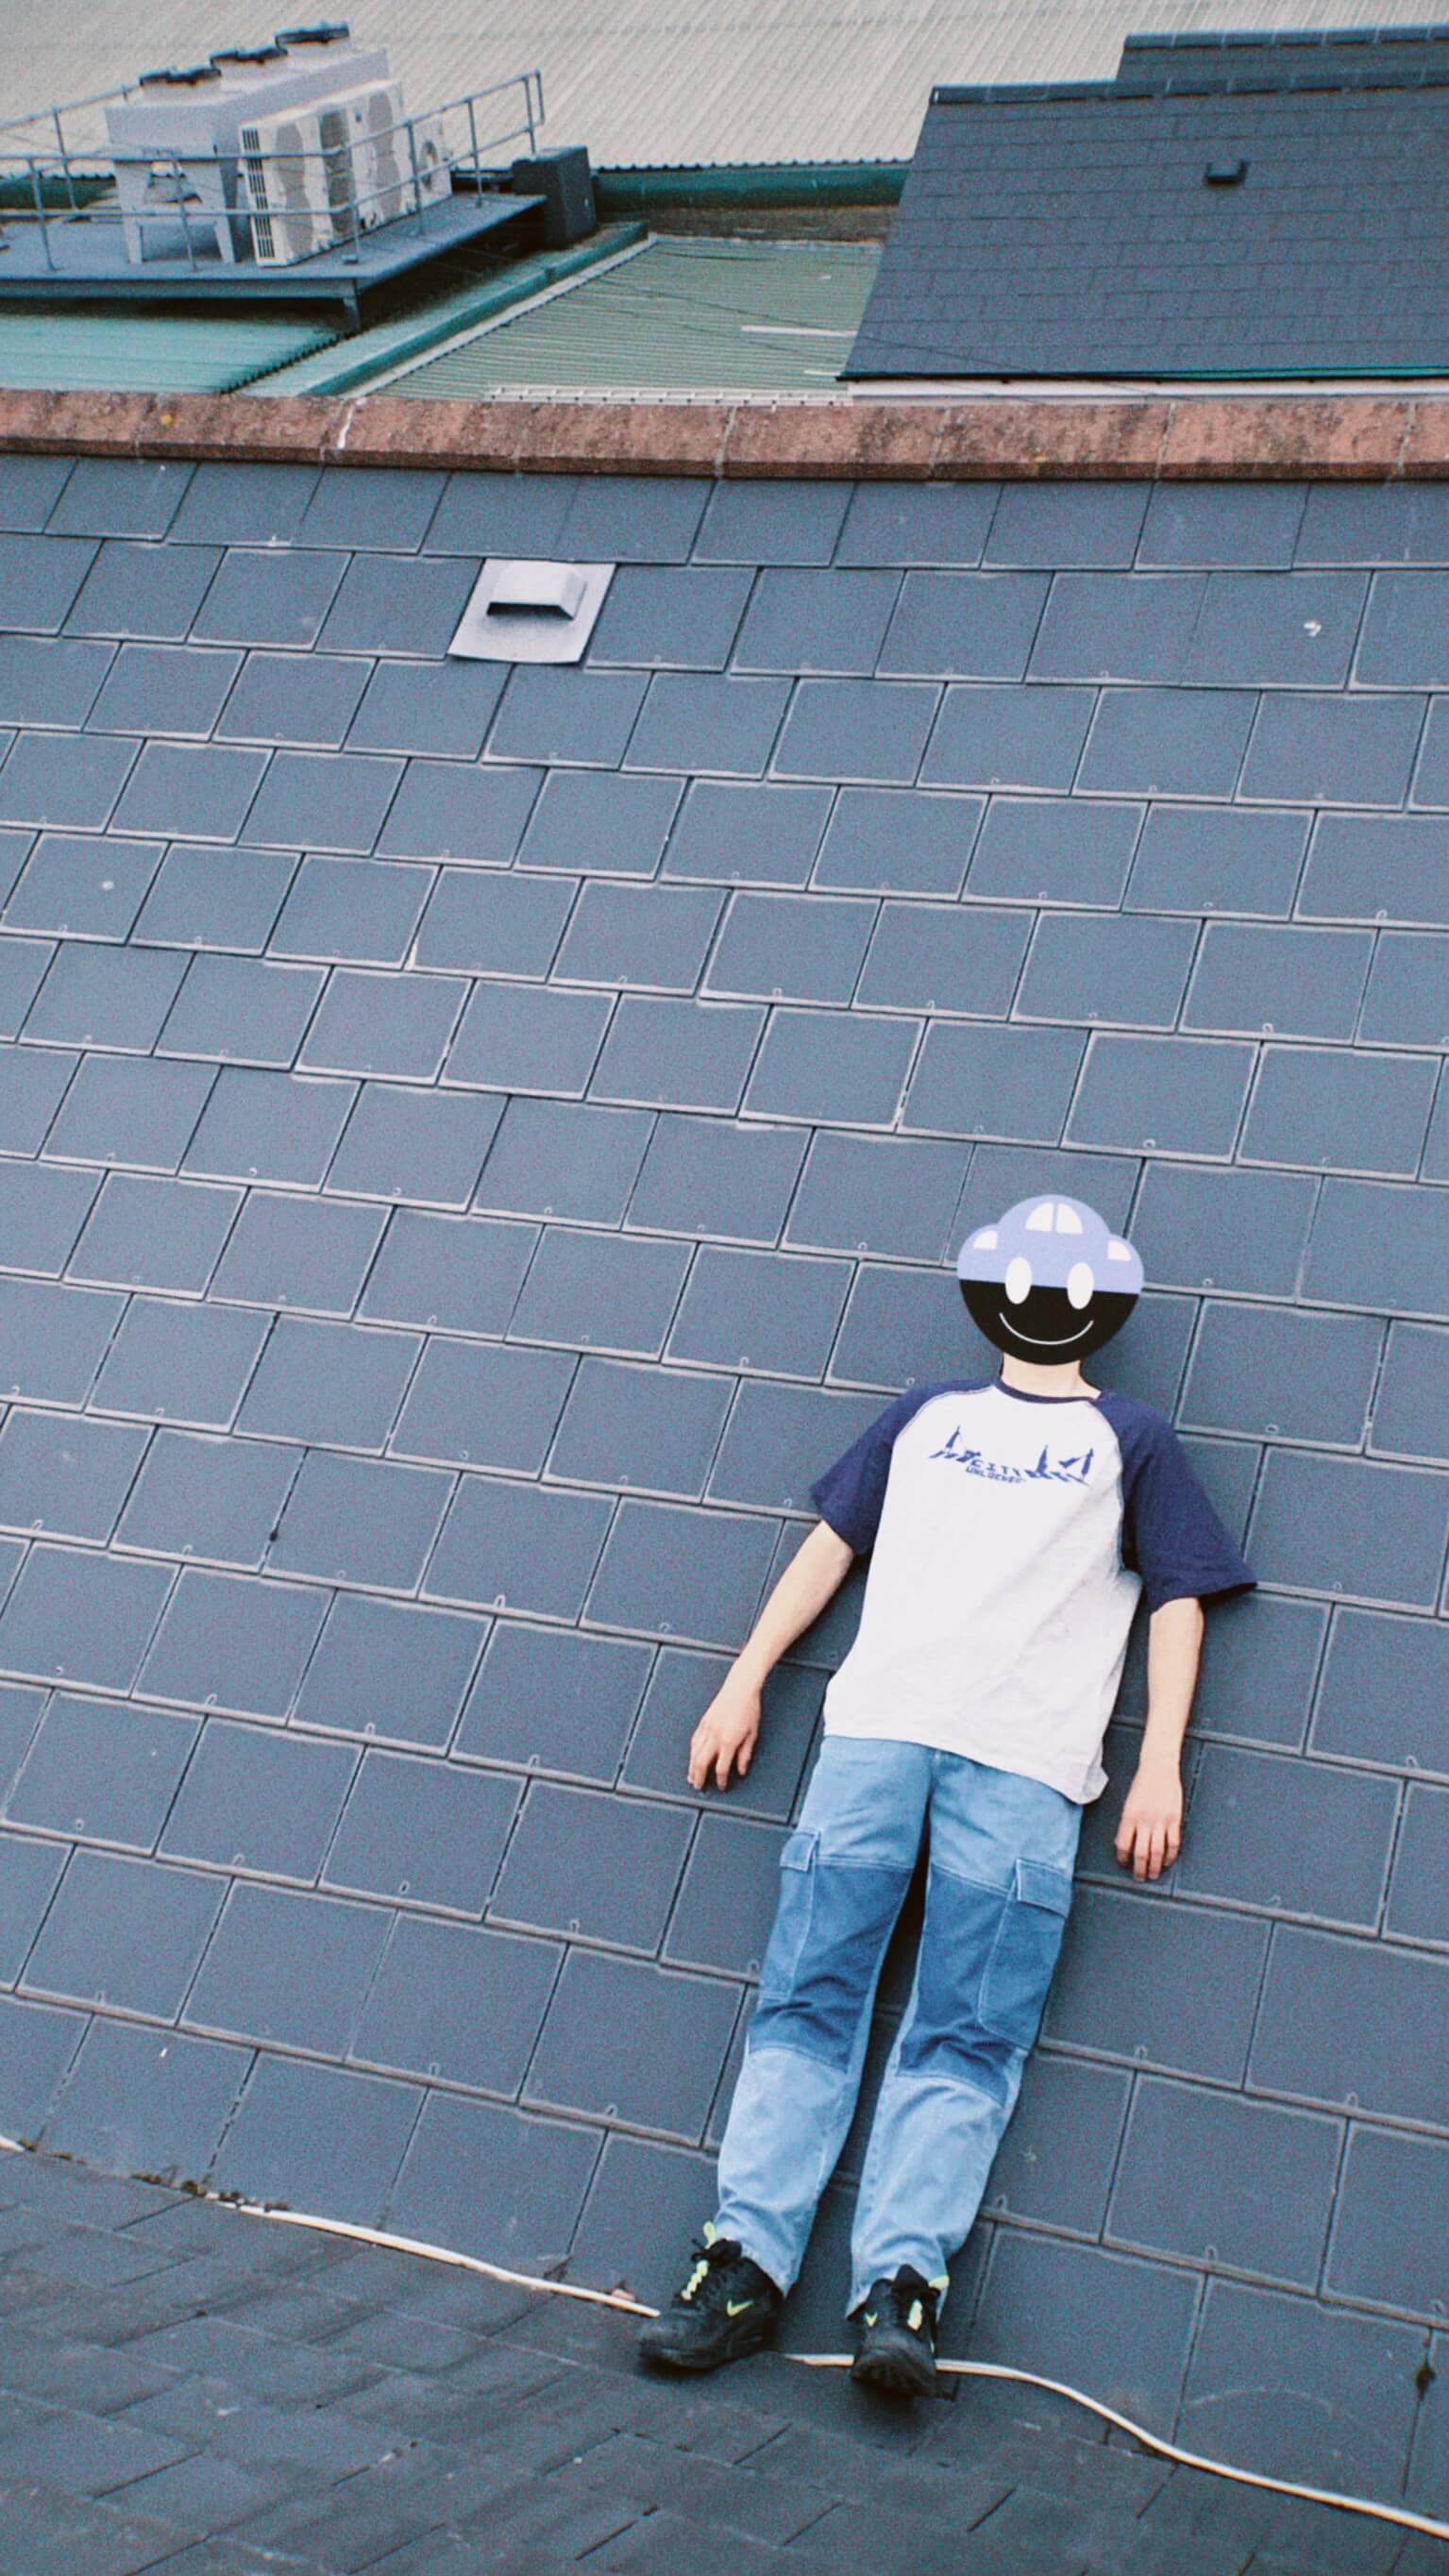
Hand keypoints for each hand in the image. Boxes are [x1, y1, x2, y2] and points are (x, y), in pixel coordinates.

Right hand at [687, 1675, 761, 1790]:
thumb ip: (745, 1754)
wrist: (740, 1687)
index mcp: (729, 1741)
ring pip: (694, 1753)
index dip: (721, 1780)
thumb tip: (742, 1771)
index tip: (722, 1786)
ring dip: (692, 1767)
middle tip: (699, 1787)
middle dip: (699, 1777)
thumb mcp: (752, 1734)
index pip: (722, 1768)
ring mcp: (707, 1728)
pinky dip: (692, 1752)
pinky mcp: (703, 1722)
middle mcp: (715, 1736)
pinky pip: (694, 1741)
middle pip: (702, 1763)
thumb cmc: (750, 1709)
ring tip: (691, 1777)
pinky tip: (692, 1758)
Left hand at [1114, 1759, 1182, 1881]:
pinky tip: (1166, 1861)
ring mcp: (1161, 1820)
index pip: (1123, 1844)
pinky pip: (1173, 1843)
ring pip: (1157, 1851)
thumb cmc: (1142, 1784)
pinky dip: (1170, 1856)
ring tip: (1152, 1874)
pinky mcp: (1175, 1819)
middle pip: (1141, 1852)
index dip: (1123, 1857)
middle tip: (1139, 1877)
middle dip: (1139, 1869)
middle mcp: (1144, 1820)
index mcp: (1129, 1815)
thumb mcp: (1129, 1802)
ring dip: (1154, 1866)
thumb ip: (1127, 1823)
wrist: (1159, 1767)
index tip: (1123, 1863)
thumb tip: (1123, 1843)